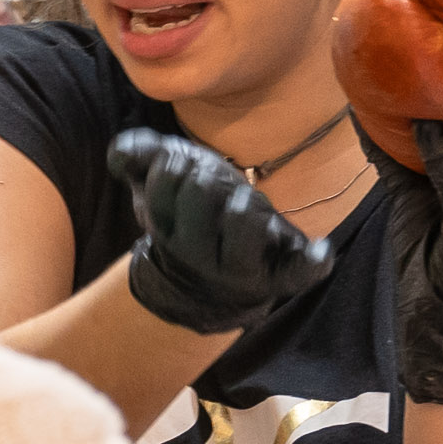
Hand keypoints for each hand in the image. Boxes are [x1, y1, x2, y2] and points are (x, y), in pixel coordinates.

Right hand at [108, 128, 334, 334]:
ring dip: (244, 201)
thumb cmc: (190, 219)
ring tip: (244, 199)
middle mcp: (204, 257)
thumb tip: (120, 154)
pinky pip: (302, 271)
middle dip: (206, 176)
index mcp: (170, 235)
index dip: (172, 166)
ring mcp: (247, 270)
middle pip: (202, 195)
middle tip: (210, 179)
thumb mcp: (158, 187)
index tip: (179, 165)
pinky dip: (313, 260)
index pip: (165, 186)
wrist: (209, 289)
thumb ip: (137, 159)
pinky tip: (321, 250)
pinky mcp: (284, 276)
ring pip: (245, 224)